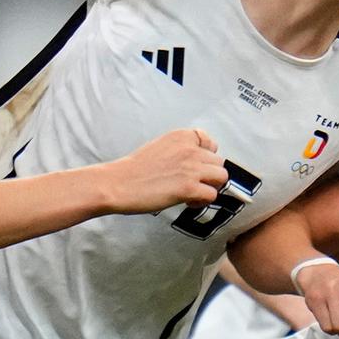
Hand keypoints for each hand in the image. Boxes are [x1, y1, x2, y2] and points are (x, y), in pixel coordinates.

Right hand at [106, 126, 223, 213]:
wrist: (117, 183)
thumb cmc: (133, 169)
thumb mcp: (160, 147)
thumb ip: (179, 150)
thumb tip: (194, 163)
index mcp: (181, 136)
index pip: (210, 142)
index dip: (206, 157)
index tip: (196, 167)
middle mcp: (190, 149)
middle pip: (219, 162)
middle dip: (209, 175)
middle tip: (194, 184)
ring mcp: (191, 168)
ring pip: (221, 177)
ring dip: (210, 187)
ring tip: (194, 193)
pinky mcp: (189, 188)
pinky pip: (212, 195)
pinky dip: (202, 201)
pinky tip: (188, 202)